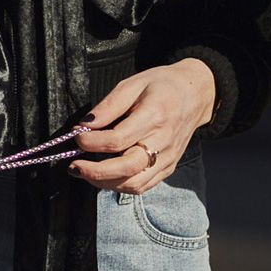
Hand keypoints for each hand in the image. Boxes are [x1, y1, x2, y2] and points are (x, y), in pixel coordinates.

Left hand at [69, 60, 216, 194]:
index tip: (77, 135)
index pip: (117, 140)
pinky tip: (105, 176)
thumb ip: (108, 106)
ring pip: (133, 183)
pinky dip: (120, 185)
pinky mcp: (168, 168)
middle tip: (74, 166)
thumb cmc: (163, 86)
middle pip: (126, 168)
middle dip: (95, 172)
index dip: (91, 141)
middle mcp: (163, 141)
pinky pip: (142, 186)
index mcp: (155, 116)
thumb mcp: (133, 84)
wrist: (196, 95)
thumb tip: (85, 125)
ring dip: (105, 183)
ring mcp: (168, 158)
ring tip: (86, 172)